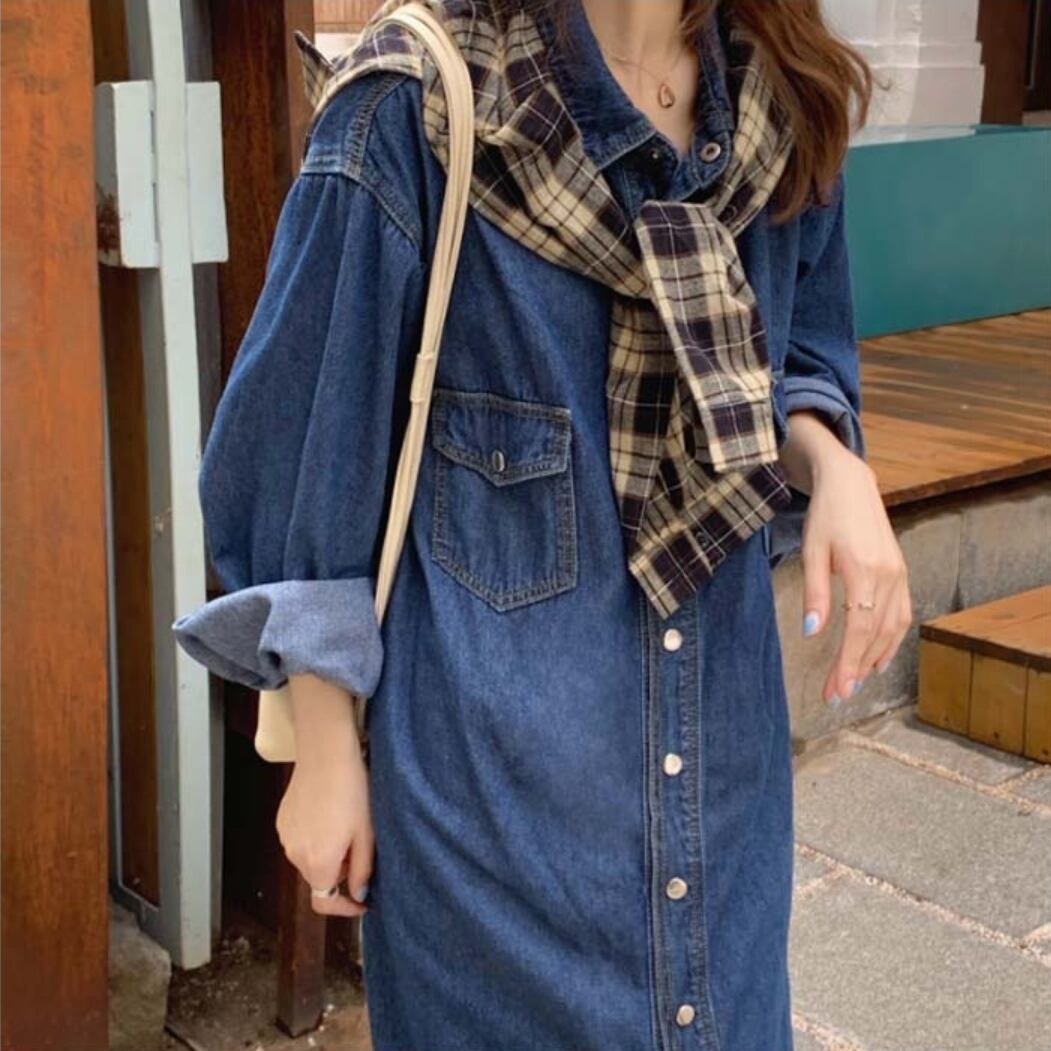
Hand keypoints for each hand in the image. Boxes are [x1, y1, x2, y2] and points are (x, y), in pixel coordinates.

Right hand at [275, 674, 373, 915]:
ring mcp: (285, 837)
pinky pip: (300, 840)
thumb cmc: (351, 790)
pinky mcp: (282, 821)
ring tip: (347, 825)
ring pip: (309, 859)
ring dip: (328, 854)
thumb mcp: (366, 833)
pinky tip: (330, 813)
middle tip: (361, 848)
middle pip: (319, 879)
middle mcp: (295, 855)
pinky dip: (316, 838)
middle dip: (340, 872)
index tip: (363, 901)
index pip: (325, 903)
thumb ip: (362, 870)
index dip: (346, 908)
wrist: (326, 754)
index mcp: (318, 862)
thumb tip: (359, 894)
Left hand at [781, 411, 912, 705]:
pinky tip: (879, 659)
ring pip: (893, 628)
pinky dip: (892, 640)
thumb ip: (814, 594)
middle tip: (837, 695)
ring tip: (854, 683)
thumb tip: (810, 632)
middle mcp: (888, 576)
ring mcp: (899, 574)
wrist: (850, 484)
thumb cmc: (825, 516)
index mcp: (864, 571)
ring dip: (874, 659)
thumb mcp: (811, 551)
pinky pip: (902, 614)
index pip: (858, 629)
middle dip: (856, 669)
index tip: (836, 690)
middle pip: (875, 635)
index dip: (848, 663)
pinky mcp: (901, 573)